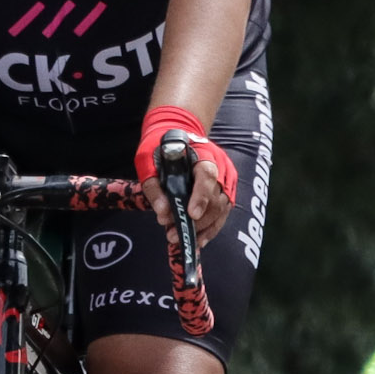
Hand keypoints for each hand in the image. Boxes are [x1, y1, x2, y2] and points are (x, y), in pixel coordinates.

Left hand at [135, 105, 237, 241]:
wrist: (177, 133)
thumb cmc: (161, 146)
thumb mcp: (148, 159)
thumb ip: (154, 184)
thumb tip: (163, 212)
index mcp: (204, 153)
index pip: (207, 176)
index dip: (201, 197)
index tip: (191, 214)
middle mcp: (221, 168)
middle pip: (215, 198)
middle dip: (195, 220)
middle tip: (171, 233)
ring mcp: (226, 181)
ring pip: (221, 210)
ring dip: (201, 229)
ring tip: (178, 238)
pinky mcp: (225, 193)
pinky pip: (221, 215)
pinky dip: (210, 229)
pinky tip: (197, 241)